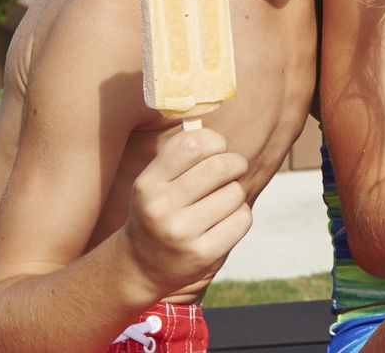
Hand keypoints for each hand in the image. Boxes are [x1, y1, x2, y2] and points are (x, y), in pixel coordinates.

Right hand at [122, 128, 251, 296]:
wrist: (142, 266)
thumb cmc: (159, 210)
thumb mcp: (155, 182)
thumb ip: (180, 153)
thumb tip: (210, 119)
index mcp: (148, 184)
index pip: (192, 144)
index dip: (215, 141)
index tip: (218, 148)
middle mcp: (160, 208)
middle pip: (221, 166)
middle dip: (235, 163)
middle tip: (234, 168)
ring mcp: (181, 233)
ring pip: (235, 193)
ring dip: (235, 193)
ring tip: (220, 202)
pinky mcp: (203, 254)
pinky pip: (242, 219)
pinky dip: (239, 217)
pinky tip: (223, 222)